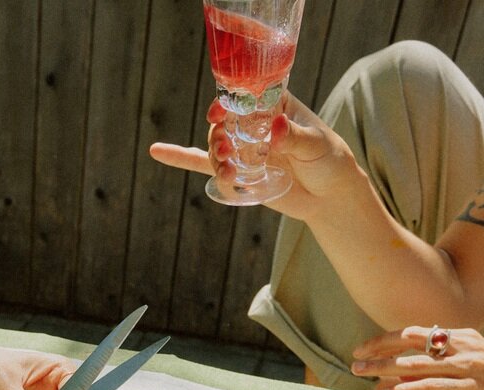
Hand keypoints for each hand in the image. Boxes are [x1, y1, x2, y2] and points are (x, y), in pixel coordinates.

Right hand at [148, 93, 358, 222]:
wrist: (329, 196)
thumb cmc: (329, 162)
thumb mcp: (317, 146)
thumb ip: (295, 138)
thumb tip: (278, 128)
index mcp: (275, 107)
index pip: (245, 96)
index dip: (227, 102)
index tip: (219, 113)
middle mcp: (254, 125)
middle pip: (224, 124)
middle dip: (218, 136)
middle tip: (226, 151)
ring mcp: (243, 148)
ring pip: (215, 148)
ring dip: (214, 158)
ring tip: (227, 170)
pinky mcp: (236, 172)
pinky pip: (204, 165)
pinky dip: (180, 158)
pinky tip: (157, 151)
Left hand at [351, 326, 483, 389]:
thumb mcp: (463, 368)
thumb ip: (433, 367)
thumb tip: (396, 371)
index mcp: (462, 336)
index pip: (415, 333)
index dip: (385, 340)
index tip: (362, 349)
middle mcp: (465, 345)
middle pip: (412, 341)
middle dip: (380, 349)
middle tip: (355, 360)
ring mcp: (469, 365)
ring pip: (416, 363)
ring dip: (384, 368)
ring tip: (361, 374)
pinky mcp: (471, 386)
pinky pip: (431, 385)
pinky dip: (403, 388)